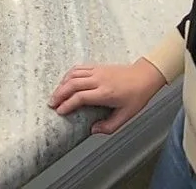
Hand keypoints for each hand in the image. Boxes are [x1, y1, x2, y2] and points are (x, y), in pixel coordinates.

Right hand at [48, 58, 166, 135]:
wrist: (144, 76)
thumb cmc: (136, 96)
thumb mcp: (126, 116)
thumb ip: (109, 126)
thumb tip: (92, 130)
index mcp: (105, 93)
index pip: (80, 97)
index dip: (67, 104)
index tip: (60, 111)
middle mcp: (99, 80)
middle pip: (73, 84)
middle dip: (59, 94)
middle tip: (51, 104)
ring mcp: (97, 71)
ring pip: (73, 74)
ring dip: (62, 84)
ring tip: (55, 94)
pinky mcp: (97, 66)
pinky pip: (79, 68)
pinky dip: (68, 75)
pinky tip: (65, 82)